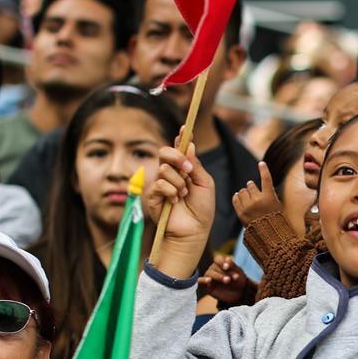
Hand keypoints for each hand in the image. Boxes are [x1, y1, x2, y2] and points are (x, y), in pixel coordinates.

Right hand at [148, 131, 215, 277]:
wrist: (193, 231)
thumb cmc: (202, 209)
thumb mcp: (205, 184)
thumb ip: (196, 165)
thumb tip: (189, 145)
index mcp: (185, 169)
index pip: (180, 148)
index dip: (182, 137)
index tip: (186, 128)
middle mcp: (171, 173)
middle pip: (165, 152)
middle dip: (176, 156)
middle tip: (187, 169)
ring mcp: (161, 183)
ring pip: (163, 168)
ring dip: (178, 182)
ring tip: (184, 195)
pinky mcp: (153, 195)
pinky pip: (159, 183)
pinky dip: (170, 191)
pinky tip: (174, 201)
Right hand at [198, 254, 248, 304]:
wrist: (238, 294)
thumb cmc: (238, 281)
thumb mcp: (238, 273)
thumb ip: (233, 266)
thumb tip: (227, 258)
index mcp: (221, 264)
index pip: (218, 259)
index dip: (221, 262)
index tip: (227, 267)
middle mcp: (214, 269)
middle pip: (214, 267)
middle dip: (223, 273)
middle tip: (229, 279)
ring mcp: (209, 277)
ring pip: (209, 273)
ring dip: (217, 276)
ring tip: (226, 280)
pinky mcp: (206, 286)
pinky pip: (200, 281)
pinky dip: (203, 280)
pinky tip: (209, 280)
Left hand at [232, 161, 282, 225]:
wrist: (269, 236)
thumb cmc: (275, 219)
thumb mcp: (277, 205)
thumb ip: (270, 193)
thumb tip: (262, 182)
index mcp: (269, 197)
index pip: (266, 179)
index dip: (263, 170)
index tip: (261, 163)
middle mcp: (257, 201)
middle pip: (250, 185)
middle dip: (251, 186)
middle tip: (252, 187)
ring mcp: (248, 207)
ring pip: (242, 192)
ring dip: (244, 192)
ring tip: (247, 195)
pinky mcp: (241, 213)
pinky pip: (236, 199)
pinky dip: (237, 197)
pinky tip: (238, 196)